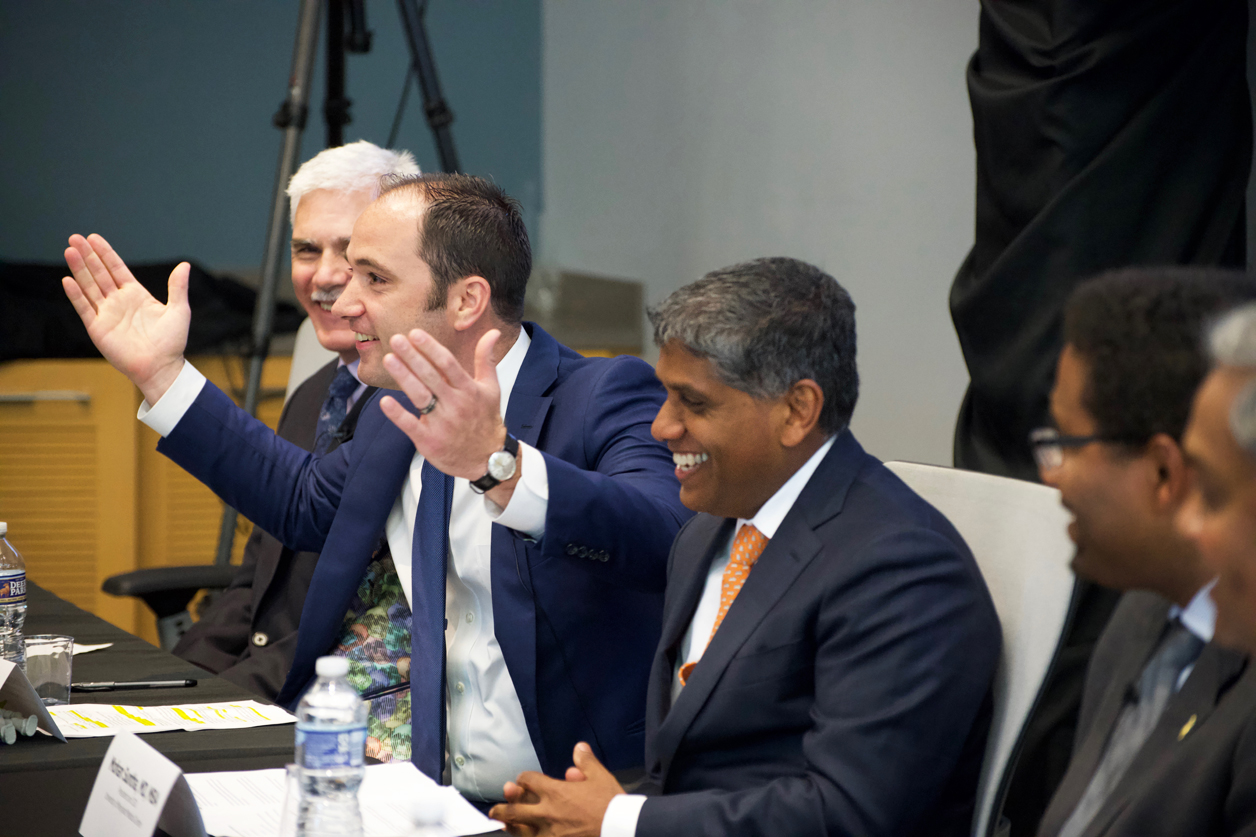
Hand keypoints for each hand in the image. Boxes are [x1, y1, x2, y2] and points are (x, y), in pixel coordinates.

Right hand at [62, 233, 190, 403]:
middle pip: (99, 274)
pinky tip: (68, 279)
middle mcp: (119, 302)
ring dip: (79, 269)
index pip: (117, 269)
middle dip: (88, 256)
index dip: (105, 253)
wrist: (161, 367)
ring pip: (89, 287)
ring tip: (70, 251)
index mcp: (136, 295)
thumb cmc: (171, 342)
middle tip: (75, 237)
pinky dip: (76, 295)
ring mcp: (106, 314)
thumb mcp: (178, 310)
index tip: (94, 238)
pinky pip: (84, 308)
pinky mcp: (98, 328)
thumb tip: (184, 265)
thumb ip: (178, 287)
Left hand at [379, 328, 521, 503]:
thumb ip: (486, 359)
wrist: (487, 459)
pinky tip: (385, 401)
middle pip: (431, 377)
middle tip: (396, 339)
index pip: (448, 364)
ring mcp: (442, 424)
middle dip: (413, 357)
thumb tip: (492, 332)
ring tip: (389, 359)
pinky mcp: (430, 441)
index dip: (431, 348)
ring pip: (420, 396)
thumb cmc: (486, 419)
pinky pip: (411, 426)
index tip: (415, 334)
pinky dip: (398, 414)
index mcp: (469, 390)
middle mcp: (456, 405)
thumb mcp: (491, 388)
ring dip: (404, 377)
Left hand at [489, 743, 623, 836]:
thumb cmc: (610, 803)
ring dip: (510, 826)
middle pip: (516, 809)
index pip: (529, 781)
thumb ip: (586, 762)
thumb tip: (578, 747)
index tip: (523, 781)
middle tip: (495, 810)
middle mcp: (546, 812)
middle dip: (504, 807)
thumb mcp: (600, 777)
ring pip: (521, 830)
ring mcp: (549, 833)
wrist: (619, 828)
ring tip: (502, 824)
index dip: (524, 779)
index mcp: (555, 792)